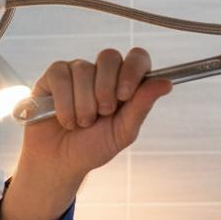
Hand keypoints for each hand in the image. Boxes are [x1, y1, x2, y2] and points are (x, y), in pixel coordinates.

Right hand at [19, 47, 171, 184]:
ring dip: (83, 105)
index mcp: (124, 82)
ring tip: (81, 123)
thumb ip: (141, 105)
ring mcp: (77, 71)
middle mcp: (102, 72)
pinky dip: (64, 104)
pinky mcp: (54, 75)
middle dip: (106, 89)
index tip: (125, 95)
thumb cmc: (93, 147)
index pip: (137, 57)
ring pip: (84, 69)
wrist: (60, 162)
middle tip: (102, 114)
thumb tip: (166, 83)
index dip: (132, 70)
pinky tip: (65, 119)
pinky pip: (61, 76)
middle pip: (109, 57)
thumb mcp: (122, 131)